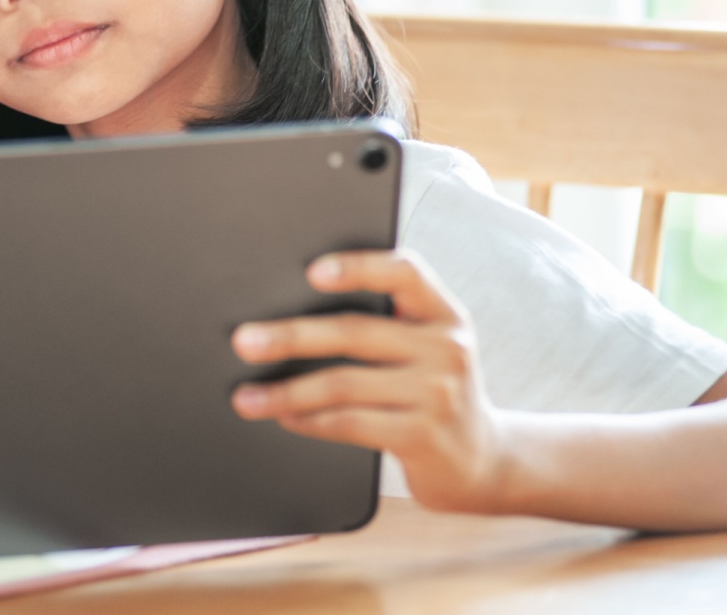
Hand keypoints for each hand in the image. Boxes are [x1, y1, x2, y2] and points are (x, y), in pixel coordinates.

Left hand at [229, 251, 506, 511]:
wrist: (482, 460)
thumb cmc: (434, 391)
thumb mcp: (428, 347)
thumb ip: (385, 323)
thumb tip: (291, 311)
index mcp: (444, 313)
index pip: (404, 273)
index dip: (357, 266)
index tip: (310, 272)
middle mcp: (447, 347)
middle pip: (355, 331)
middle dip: (291, 336)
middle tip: (244, 341)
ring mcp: (438, 393)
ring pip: (344, 384)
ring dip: (286, 391)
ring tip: (247, 397)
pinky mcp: (423, 436)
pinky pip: (351, 423)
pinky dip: (309, 420)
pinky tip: (285, 418)